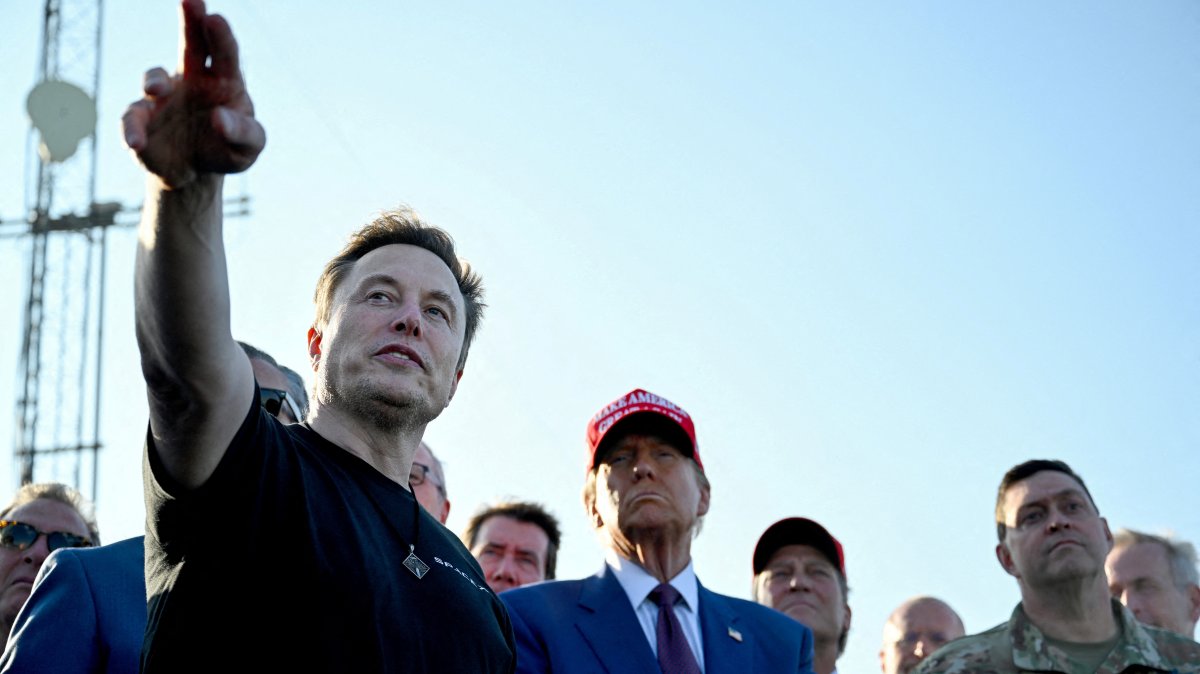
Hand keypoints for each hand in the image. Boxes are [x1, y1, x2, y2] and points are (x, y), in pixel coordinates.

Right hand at [122, 0, 265, 188]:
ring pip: (156, 78)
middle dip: (191, 22)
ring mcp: (164, 96)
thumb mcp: (247, 148)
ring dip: (154, 80)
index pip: (225, 53)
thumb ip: (243, 133)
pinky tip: (136, 143)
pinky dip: (132, 129)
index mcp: (224, 81)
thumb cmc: (227, 150)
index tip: (215, 18)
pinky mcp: (142, 118)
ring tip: (155, 90)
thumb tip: (220, 118)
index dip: (220, 35)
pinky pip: (132, 118)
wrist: (195, 172)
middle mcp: (192, 79)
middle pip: (192, 44)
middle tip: (191, 0)